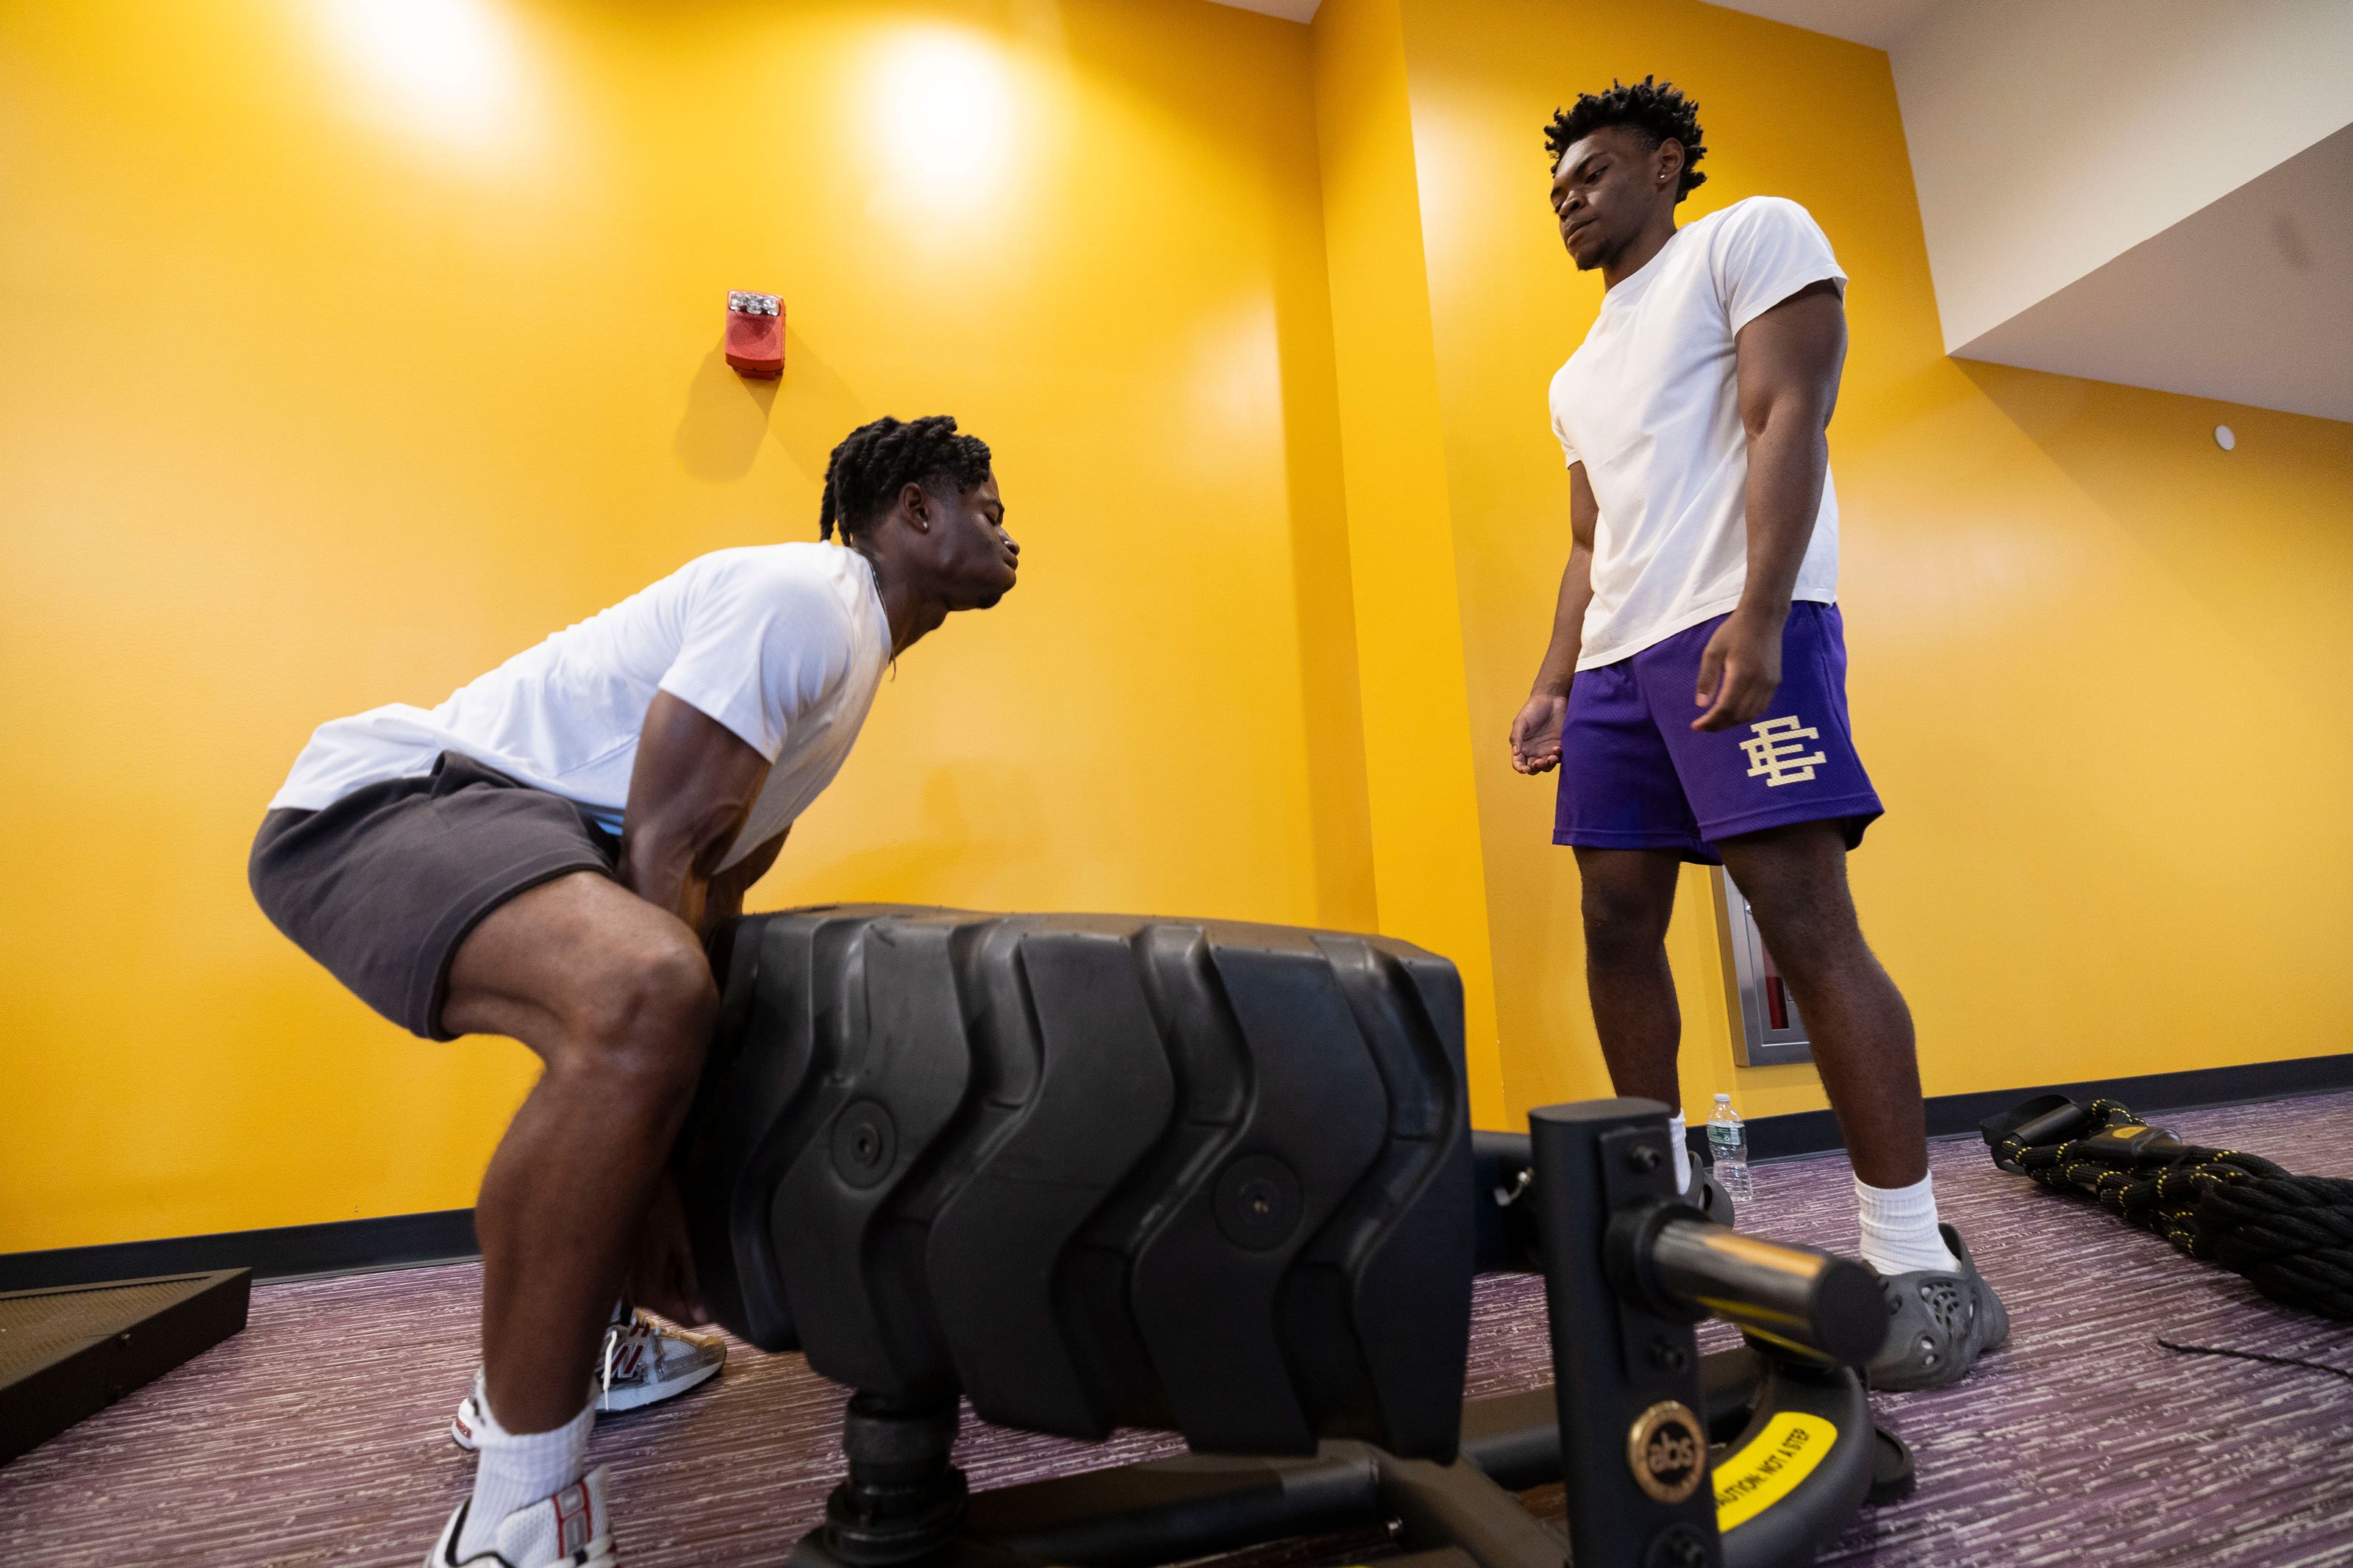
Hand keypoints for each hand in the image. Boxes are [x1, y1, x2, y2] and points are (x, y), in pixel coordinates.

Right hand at [624, 1170, 709, 1326]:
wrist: (629, 1184)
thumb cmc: (659, 1208)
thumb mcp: (684, 1245)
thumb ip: (693, 1282)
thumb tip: (704, 1315)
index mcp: (649, 1293)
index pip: (685, 1320)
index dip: (707, 1312)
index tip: (724, 1298)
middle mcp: (633, 1296)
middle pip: (673, 1308)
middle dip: (693, 1294)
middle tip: (707, 1269)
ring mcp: (625, 1286)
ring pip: (663, 1295)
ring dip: (678, 1282)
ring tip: (686, 1255)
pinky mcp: (624, 1274)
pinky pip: (652, 1283)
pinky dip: (666, 1273)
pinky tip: (671, 1252)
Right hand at [1510, 691, 1567, 773]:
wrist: (1552, 699)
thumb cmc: (1533, 709)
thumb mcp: (1521, 722)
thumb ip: (1516, 737)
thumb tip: (1515, 753)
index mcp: (1522, 746)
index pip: (1518, 763)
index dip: (1520, 768)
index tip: (1525, 768)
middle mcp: (1534, 750)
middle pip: (1533, 768)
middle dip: (1536, 768)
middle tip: (1539, 761)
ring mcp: (1547, 749)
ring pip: (1547, 766)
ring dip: (1548, 765)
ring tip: (1551, 757)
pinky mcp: (1559, 746)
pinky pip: (1560, 758)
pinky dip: (1558, 757)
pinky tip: (1557, 748)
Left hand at [1692, 609, 1784, 731]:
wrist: (1763, 618)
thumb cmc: (1734, 632)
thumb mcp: (1712, 652)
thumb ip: (1707, 679)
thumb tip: (1701, 706)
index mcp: (1742, 675)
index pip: (1725, 709)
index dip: (1710, 722)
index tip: (1695, 726)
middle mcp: (1759, 683)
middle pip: (1739, 716)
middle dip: (1719, 725)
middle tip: (1703, 726)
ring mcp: (1770, 684)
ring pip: (1751, 715)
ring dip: (1733, 722)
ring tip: (1716, 721)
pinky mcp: (1775, 682)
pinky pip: (1761, 707)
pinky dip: (1746, 714)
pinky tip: (1733, 712)